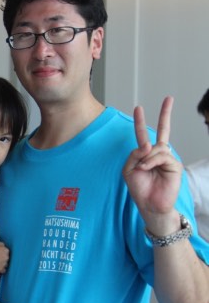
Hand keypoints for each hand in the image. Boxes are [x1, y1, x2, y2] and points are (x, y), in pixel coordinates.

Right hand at [0, 242, 9, 272]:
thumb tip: (4, 246)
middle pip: (7, 259)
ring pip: (6, 265)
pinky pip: (3, 270)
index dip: (2, 253)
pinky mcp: (1, 269)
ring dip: (2, 264)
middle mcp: (7, 257)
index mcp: (6, 250)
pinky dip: (0, 269)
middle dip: (3, 259)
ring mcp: (5, 264)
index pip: (7, 253)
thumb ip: (2, 244)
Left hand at [122, 97, 182, 231]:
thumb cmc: (139, 188)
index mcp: (145, 154)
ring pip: (156, 148)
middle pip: (163, 130)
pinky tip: (147, 168)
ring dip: (146, 158)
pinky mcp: (174, 165)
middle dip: (165, 114)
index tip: (139, 108)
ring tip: (142, 169)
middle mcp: (157, 154)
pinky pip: (161, 156)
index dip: (140, 121)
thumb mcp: (128, 170)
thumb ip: (134, 155)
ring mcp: (167, 159)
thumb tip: (146, 146)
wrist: (149, 204)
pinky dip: (151, 161)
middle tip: (169, 98)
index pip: (143, 135)